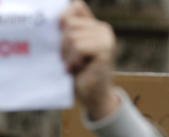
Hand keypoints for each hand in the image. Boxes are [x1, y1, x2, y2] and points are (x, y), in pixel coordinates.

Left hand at [61, 1, 118, 119]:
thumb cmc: (78, 71)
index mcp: (95, 24)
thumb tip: (69, 5)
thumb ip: (68, 25)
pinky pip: (78, 46)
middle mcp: (104, 28)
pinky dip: (73, 59)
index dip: (62, 23)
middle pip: (69, 22)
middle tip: (69, 59)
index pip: (72, 7)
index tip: (63, 42)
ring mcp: (106, 38)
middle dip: (63, 42)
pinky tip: (77, 68)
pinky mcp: (105, 50)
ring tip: (73, 65)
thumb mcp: (68, 45)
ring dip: (67, 54)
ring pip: (72, 36)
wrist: (92, 96)